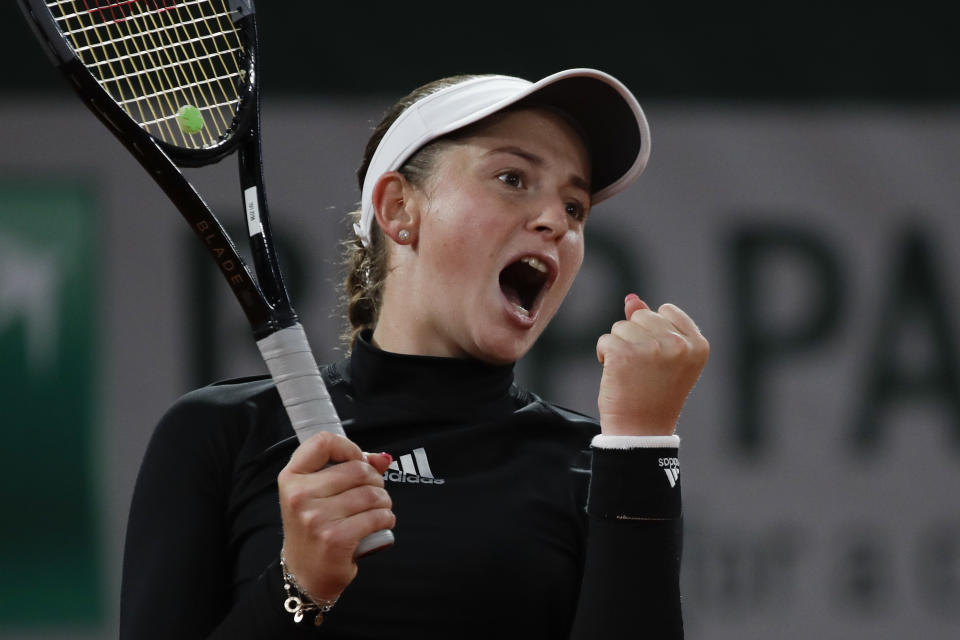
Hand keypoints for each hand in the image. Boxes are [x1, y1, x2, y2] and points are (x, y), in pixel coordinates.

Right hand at [277, 432, 394, 599]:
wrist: (305, 574)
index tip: (357, 460)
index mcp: (292, 478)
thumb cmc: (314, 529)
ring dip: (384, 501)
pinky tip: (380, 523)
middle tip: (373, 492)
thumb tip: (383, 458)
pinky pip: (377, 516)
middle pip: (357, 469)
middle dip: (375, 480)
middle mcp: (300, 496)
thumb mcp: (319, 495)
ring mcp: (316, 518)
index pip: (323, 442)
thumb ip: (349, 469)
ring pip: (371, 494)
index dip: (349, 447)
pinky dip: (386, 518)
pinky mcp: (335, 538)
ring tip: (378, 509)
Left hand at [595, 294, 708, 435]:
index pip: (666, 311)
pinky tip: (615, 375)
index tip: (657, 361)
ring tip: (631, 374)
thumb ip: (652, 325)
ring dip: (619, 347)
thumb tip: (631, 298)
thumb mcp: (664, 359)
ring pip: (621, 327)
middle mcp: (678, 344)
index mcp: (697, 344)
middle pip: (641, 316)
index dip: (653, 333)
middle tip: (642, 370)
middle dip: (635, 338)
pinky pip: (605, 340)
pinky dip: (604, 356)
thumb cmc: (654, 396)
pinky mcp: (623, 353)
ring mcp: (651, 348)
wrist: (641, 433)